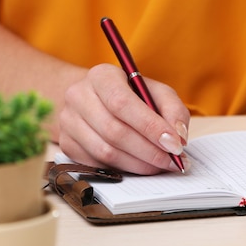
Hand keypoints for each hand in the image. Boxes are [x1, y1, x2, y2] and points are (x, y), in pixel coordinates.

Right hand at [58, 64, 190, 174]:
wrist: (93, 98)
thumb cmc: (129, 95)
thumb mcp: (155, 91)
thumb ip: (173, 109)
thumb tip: (179, 137)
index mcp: (102, 76)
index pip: (122, 103)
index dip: (150, 127)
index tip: (175, 145)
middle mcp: (79, 96)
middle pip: (114, 131)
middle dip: (149, 151)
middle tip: (172, 161)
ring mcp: (68, 121)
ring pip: (105, 152)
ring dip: (138, 164)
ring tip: (160, 165)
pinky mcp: (67, 143)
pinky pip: (97, 164)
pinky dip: (123, 169)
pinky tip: (140, 166)